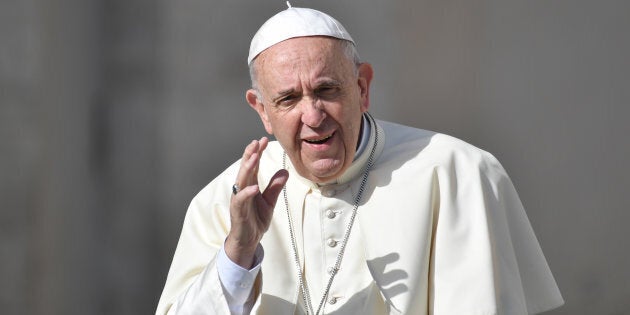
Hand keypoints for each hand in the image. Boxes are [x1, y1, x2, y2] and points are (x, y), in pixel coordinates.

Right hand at [225, 137, 288, 267]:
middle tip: (256, 141)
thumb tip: (285, 171)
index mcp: (249, 185)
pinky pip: (241, 200)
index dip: (257, 152)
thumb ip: (275, 186)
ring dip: (247, 168)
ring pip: (241, 180)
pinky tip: (254, 187)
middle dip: (250, 154)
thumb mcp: (270, 201)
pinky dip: (247, 193)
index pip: (253, 165)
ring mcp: (239, 199)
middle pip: (246, 168)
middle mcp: (242, 189)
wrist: (248, 240)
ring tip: (254, 156)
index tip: (263, 139)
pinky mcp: (238, 211)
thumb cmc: (256, 219)